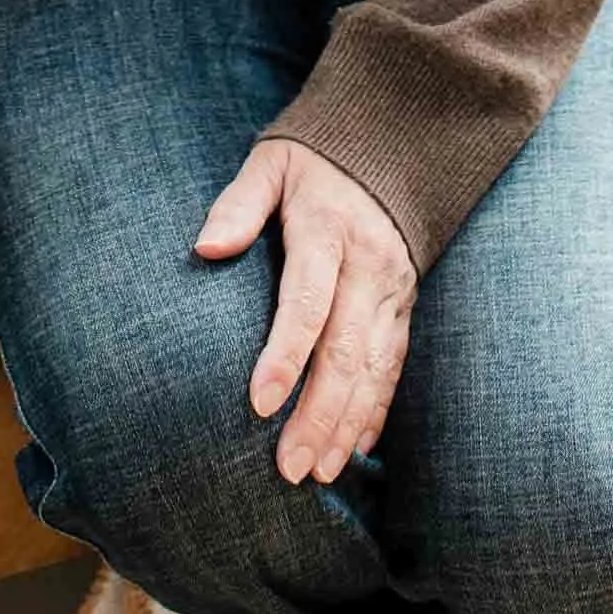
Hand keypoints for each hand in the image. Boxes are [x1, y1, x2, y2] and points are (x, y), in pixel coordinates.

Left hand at [192, 138, 417, 484]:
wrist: (392, 140)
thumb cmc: (313, 158)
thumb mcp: (271, 161)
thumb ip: (239, 204)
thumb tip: (206, 248)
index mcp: (328, 226)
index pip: (307, 300)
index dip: (285, 355)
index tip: (259, 405)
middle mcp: (368, 263)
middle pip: (345, 349)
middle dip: (319, 414)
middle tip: (289, 468)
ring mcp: (394, 287)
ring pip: (376, 367)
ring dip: (348, 424)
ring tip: (320, 473)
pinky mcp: (406, 303)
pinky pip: (395, 363)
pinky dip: (377, 408)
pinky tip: (357, 447)